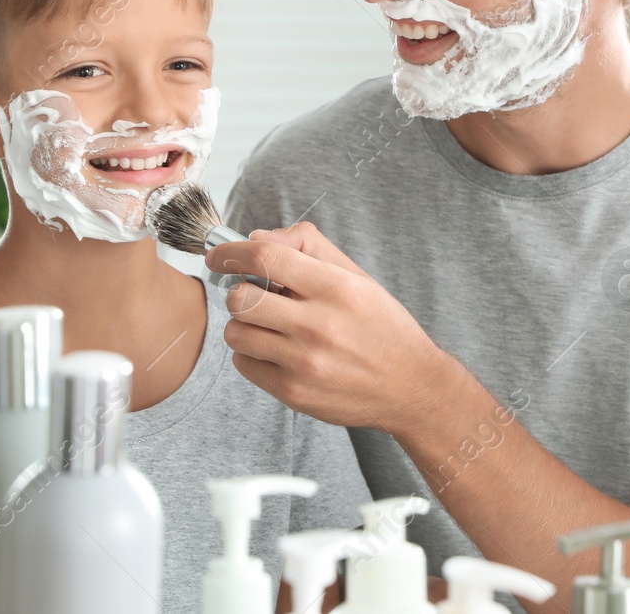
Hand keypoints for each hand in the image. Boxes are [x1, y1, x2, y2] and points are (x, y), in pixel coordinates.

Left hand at [208, 221, 454, 433]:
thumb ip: (309, 248)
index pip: (267, 258)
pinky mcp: (294, 393)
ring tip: (268, 324)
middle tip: (254, 294)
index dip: (232, 252)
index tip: (219, 255)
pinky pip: (244, 364)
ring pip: (237, 332)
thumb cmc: (383, 327)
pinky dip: (251, 353)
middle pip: (242, 297)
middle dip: (239, 291)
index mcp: (337, 289)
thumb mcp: (358, 277)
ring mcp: (305, 363)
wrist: (411, 387)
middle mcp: (320, 326)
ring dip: (244, 323)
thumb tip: (256, 237)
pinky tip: (275, 350)